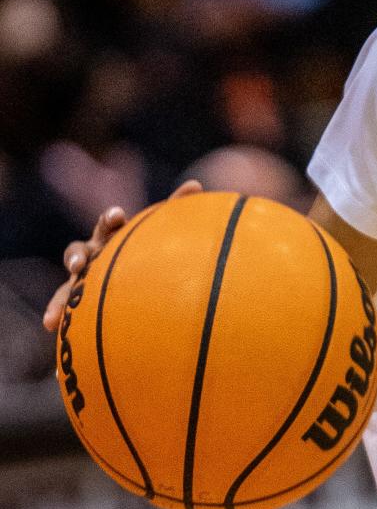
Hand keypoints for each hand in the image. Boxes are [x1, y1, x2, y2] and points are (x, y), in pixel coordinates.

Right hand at [42, 180, 201, 333]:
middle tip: (78, 265)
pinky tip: (48, 326)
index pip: (109, 224)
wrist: (133, 278)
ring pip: (66, 285)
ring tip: (55, 312)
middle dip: (76, 256)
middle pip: (78, 251)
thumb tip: (195, 182)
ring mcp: (81, 278)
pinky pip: (65, 308)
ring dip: (59, 297)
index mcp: (111, 236)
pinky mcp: (76, 299)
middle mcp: (91, 254)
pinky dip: (56, 313)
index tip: (117, 216)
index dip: (111, 220)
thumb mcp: (158, 233)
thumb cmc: (145, 250)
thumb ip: (174, 209)